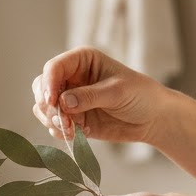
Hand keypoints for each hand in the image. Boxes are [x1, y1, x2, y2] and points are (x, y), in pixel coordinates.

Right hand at [31, 46, 164, 145]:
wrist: (153, 119)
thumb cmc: (141, 95)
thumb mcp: (118, 91)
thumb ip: (89, 96)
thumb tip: (62, 103)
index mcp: (81, 61)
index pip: (54, 68)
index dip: (48, 84)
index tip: (53, 103)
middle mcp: (70, 78)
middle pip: (42, 88)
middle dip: (48, 106)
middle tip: (63, 122)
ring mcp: (69, 99)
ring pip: (43, 108)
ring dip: (52, 121)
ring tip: (73, 131)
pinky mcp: (72, 118)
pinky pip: (53, 125)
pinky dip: (60, 132)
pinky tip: (79, 134)